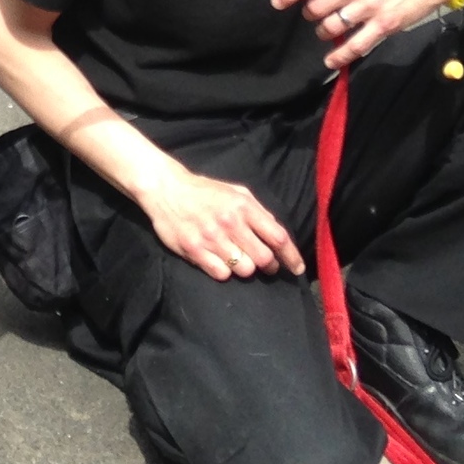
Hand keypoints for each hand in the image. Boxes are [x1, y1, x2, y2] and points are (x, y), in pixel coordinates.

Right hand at [137, 156, 305, 280]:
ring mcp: (211, 237)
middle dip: (269, 265)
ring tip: (237, 258)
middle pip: (264, 258)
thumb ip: (258, 212)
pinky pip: (221, 274)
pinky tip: (218, 260)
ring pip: (244, 269)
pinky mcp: (193, 250)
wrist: (165, 189)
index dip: (291, 256)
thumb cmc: (205, 192)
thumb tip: (277, 235)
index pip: (278, 237)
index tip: (297, 268)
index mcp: (243, 206)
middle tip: (264, 264)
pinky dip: (224, 271)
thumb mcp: (236, 192)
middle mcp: (229, 222)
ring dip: (245, 268)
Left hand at [272, 0, 451, 69]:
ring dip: (323, 30)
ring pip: (332, 26)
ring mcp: (370, 7)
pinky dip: (339, 56)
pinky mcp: (385, 25)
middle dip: (310, 12)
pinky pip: (355, 45)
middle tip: (314, 12)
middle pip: (317, 6)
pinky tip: (330, 59)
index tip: (277, 2)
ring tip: (325, 28)